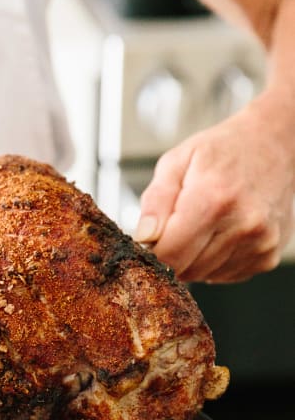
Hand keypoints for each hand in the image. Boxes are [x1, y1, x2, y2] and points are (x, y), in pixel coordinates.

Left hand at [135, 92, 294, 282]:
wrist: (273, 144)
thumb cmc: (221, 151)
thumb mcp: (177, 161)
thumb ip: (155, 201)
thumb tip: (145, 238)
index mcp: (213, 198)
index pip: (170, 255)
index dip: (153, 252)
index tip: (151, 239)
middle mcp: (242, 224)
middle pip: (186, 270)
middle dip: (173, 254)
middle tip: (178, 227)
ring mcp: (260, 243)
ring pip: (204, 275)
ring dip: (195, 258)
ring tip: (204, 225)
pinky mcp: (268, 255)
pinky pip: (225, 275)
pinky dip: (216, 261)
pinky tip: (222, 233)